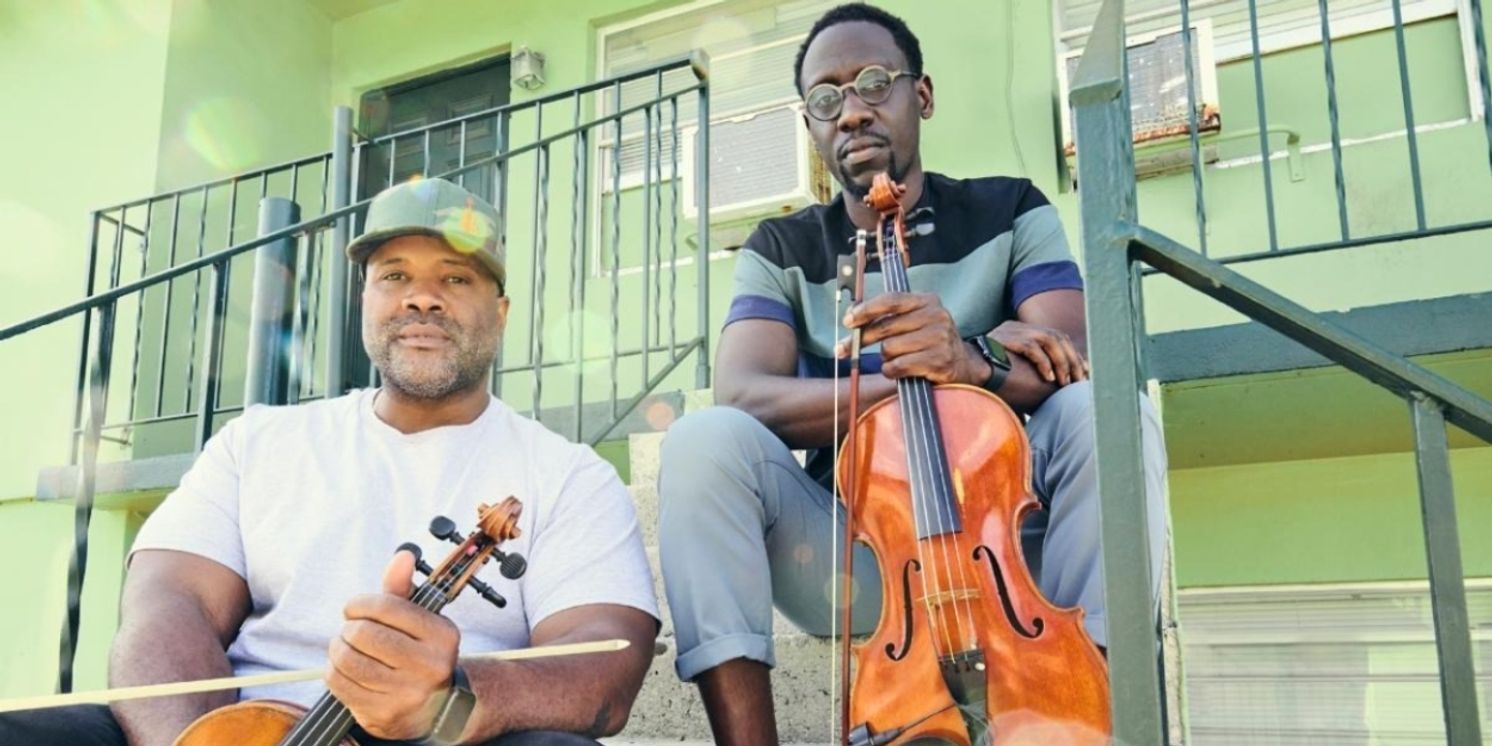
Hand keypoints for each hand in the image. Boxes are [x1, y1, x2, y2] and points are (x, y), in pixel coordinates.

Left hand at [327, 550, 459, 739]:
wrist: (430, 707)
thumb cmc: (418, 653)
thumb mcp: (417, 620)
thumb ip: (404, 589)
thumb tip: (403, 555)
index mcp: (442, 635)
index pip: (387, 607)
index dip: (360, 603)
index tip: (354, 608)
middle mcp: (430, 665)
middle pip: (364, 633)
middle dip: (349, 628)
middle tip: (351, 630)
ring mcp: (407, 692)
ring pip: (348, 659)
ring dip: (337, 649)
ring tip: (345, 647)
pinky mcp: (383, 712)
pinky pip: (340, 683)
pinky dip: (334, 671)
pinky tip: (344, 668)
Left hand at [836, 292, 988, 385]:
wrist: (962, 366)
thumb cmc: (929, 342)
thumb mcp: (915, 321)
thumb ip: (888, 317)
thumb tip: (851, 317)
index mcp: (927, 300)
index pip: (891, 300)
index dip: (866, 310)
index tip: (847, 320)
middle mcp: (936, 316)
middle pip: (885, 327)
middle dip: (861, 339)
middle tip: (844, 349)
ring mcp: (940, 338)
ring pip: (889, 348)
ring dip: (885, 359)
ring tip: (894, 361)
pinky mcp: (939, 361)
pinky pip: (899, 366)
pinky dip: (891, 371)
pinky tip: (898, 371)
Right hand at [990, 320, 1088, 385]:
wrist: (962, 367)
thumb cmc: (987, 374)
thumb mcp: (1015, 368)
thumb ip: (1032, 370)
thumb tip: (1054, 384)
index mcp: (1024, 330)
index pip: (1057, 337)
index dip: (1073, 354)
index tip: (1084, 372)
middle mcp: (1021, 326)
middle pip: (1058, 338)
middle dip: (1072, 361)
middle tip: (1078, 381)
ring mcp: (1014, 330)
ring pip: (1050, 340)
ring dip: (1062, 362)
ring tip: (1065, 382)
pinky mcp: (1006, 337)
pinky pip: (1032, 348)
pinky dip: (1044, 363)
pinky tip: (1049, 378)